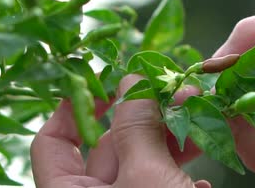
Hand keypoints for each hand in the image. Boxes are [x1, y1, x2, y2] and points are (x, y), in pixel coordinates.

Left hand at [30, 75, 209, 187]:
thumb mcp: (147, 174)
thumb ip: (137, 126)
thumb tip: (133, 80)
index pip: (52, 142)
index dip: (76, 104)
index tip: (108, 78)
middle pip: (108, 144)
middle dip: (145, 113)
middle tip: (177, 90)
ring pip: (142, 159)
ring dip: (173, 134)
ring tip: (200, 114)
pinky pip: (160, 181)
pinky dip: (180, 168)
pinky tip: (202, 173)